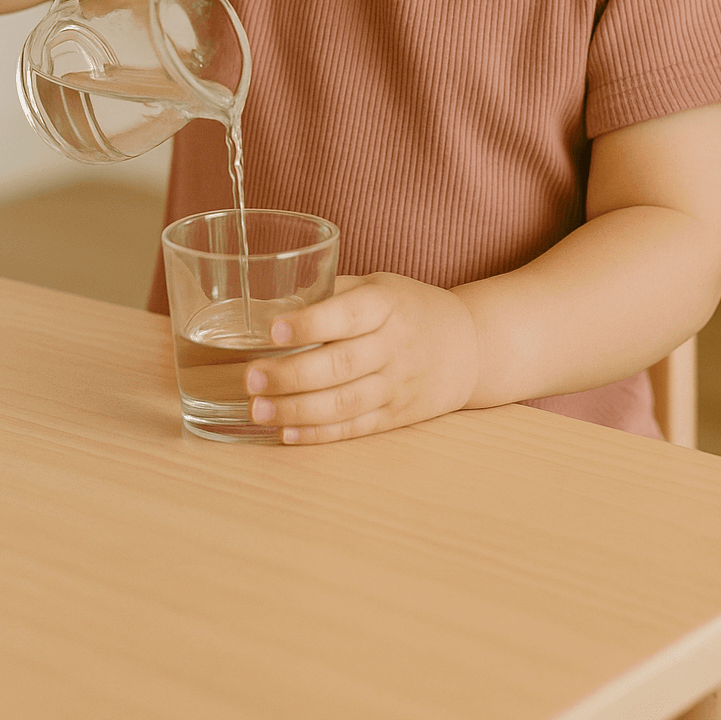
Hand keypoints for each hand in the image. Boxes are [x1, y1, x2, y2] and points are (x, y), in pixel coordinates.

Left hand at [244, 273, 479, 443]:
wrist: (469, 346)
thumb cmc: (409, 308)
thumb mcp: (379, 286)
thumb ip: (332, 294)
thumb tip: (269, 305)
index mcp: (386, 305)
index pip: (346, 314)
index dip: (309, 323)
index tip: (272, 329)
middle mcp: (394, 345)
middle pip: (340, 365)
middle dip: (290, 375)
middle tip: (251, 378)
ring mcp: (397, 384)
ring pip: (344, 403)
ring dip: (297, 410)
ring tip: (258, 410)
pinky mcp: (396, 415)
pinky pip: (354, 428)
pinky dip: (319, 434)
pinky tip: (287, 434)